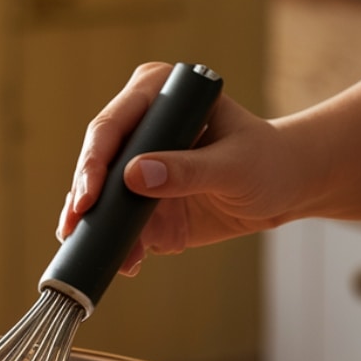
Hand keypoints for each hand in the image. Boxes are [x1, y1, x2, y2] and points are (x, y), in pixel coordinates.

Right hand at [56, 62, 296, 275]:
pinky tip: (129, 263)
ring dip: (98, 229)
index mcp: (160, 96)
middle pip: (96, 164)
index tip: (89, 196)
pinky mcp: (142, 201)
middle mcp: (142, 129)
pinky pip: (119, 225)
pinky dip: (120, 246)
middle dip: (85, 200)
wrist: (284, 189)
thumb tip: (134, 175)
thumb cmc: (268, 161)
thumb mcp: (233, 165)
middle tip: (76, 228)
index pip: (113, 126)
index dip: (94, 161)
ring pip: (101, 199)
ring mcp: (138, 167)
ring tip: (109, 255)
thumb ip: (187, 170)